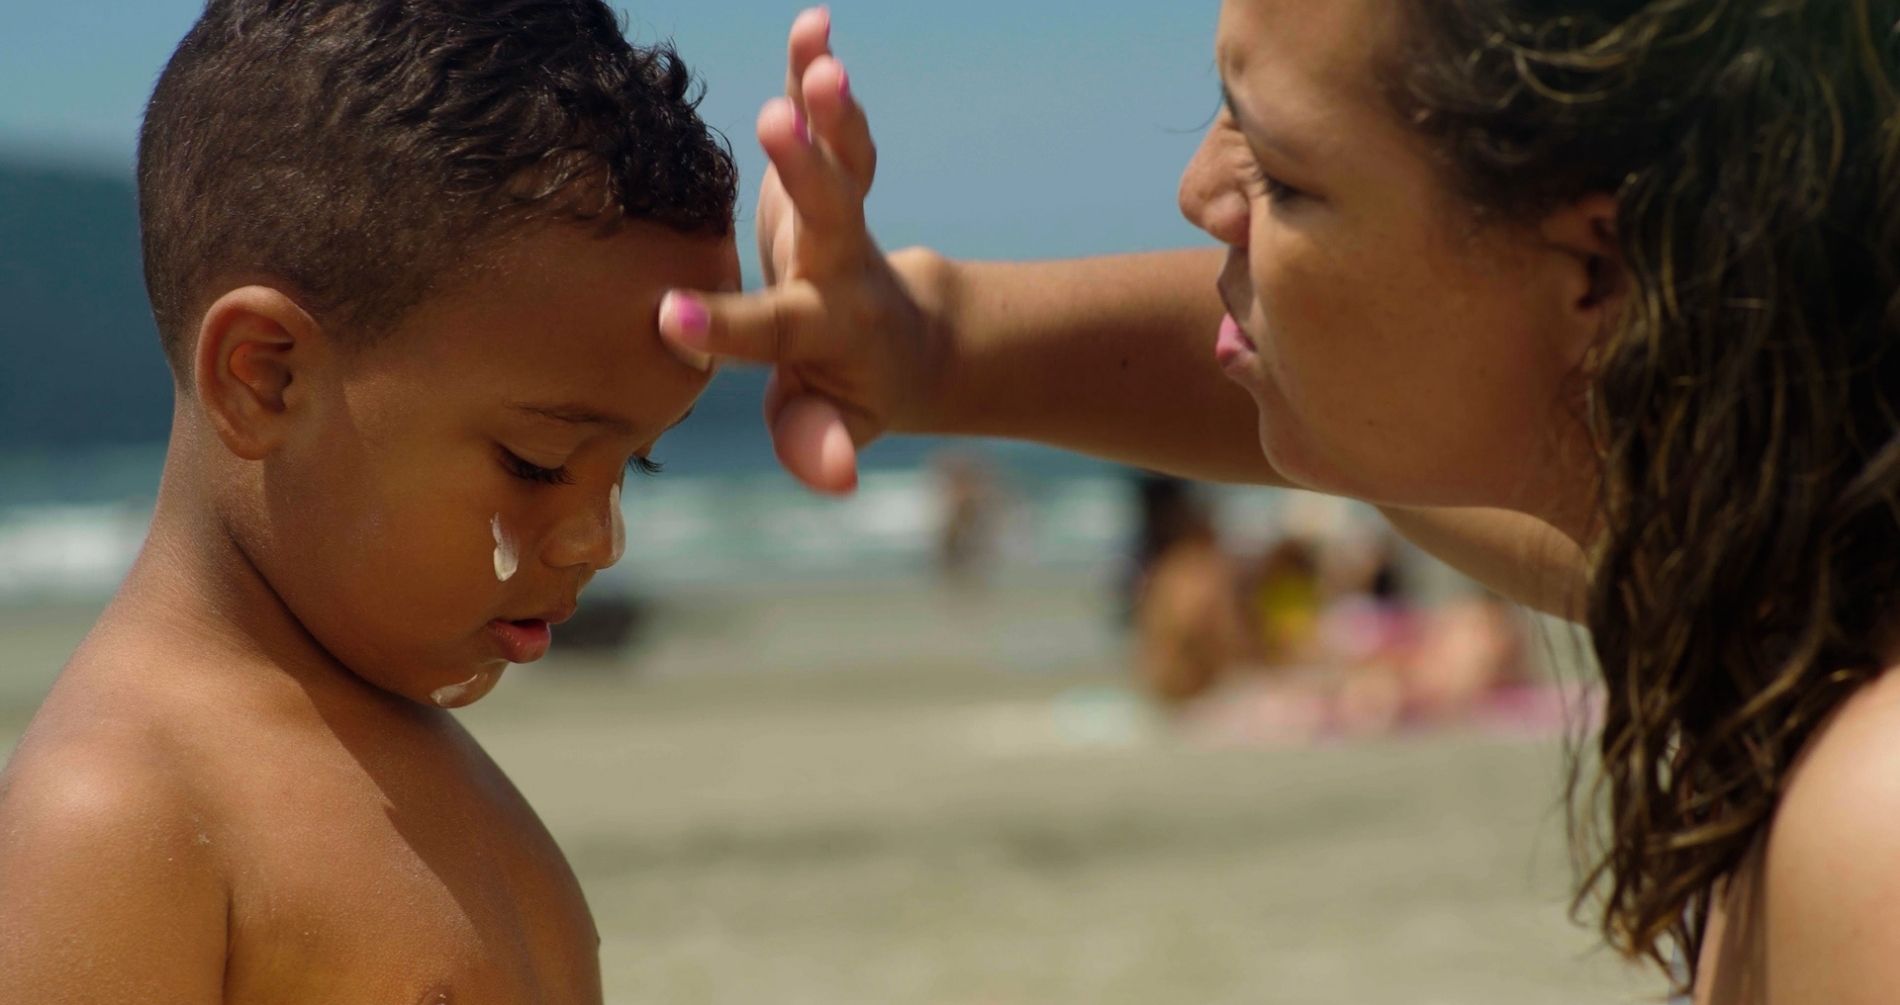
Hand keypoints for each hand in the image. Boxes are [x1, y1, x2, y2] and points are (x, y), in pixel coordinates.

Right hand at [658, 8, 938, 494]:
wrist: (905, 341)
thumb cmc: (846, 392)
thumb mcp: (829, 427)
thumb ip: (819, 444)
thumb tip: (835, 480)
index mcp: (823, 331)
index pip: (769, 330)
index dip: (720, 327)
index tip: (666, 316)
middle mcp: (838, 267)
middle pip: (829, 219)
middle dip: (806, 174)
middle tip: (779, 126)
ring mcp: (842, 218)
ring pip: (845, 160)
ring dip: (829, 108)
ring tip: (821, 59)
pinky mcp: (836, 180)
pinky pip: (835, 122)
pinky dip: (817, 71)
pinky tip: (816, 22)